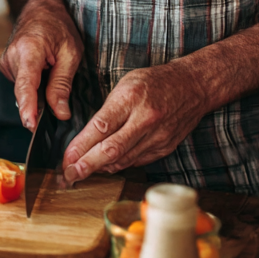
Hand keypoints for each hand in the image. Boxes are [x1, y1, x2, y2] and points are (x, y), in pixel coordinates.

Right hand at [0, 0, 82, 130]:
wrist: (40, 8)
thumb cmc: (57, 25)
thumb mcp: (71, 53)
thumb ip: (62, 84)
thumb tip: (61, 113)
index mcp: (28, 50)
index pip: (26, 85)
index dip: (29, 107)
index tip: (31, 125)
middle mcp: (11, 58)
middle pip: (25, 93)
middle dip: (41, 105)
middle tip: (60, 105)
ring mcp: (6, 63)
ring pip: (24, 91)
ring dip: (39, 92)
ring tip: (52, 72)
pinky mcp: (7, 67)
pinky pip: (22, 85)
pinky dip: (34, 86)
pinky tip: (43, 74)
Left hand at [61, 60, 208, 181]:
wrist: (193, 86)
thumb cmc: (154, 82)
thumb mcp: (125, 84)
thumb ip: (107, 110)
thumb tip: (87, 138)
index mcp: (131, 98)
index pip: (100, 128)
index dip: (80, 147)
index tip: (65, 158)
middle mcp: (145, 120)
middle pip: (111, 150)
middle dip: (86, 166)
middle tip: (68, 175)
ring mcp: (157, 136)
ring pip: (122, 160)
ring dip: (99, 169)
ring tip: (80, 174)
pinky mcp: (164, 147)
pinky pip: (136, 161)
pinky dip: (118, 165)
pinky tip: (104, 166)